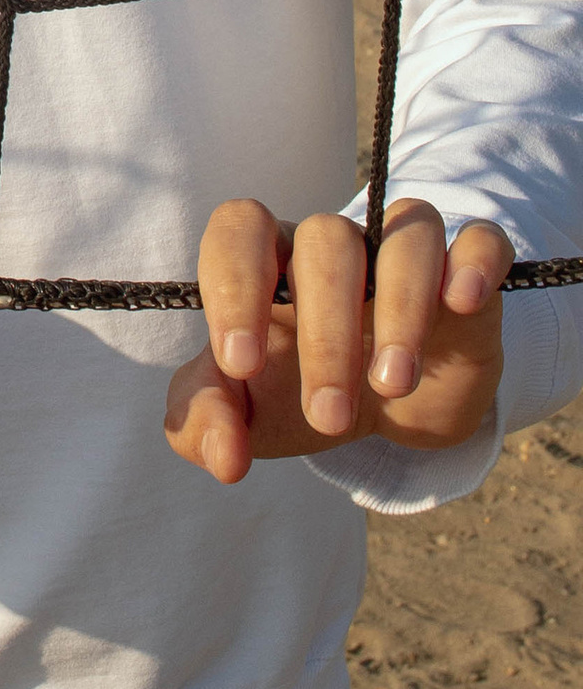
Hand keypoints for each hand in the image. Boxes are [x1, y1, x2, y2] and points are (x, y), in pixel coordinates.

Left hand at [164, 198, 513, 486]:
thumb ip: (206, 425)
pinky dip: (475, 261)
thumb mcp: (248, 414)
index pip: (239, 230)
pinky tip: (461, 301)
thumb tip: (225, 458)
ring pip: (407, 234)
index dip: (234, 285)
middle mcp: (336, 244)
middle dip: (326, 334)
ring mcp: (406, 253)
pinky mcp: (468, 276)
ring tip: (391, 384)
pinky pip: (481, 240)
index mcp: (270, 260)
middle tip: (327, 416)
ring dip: (401, 307)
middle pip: (326, 240)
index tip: (241, 364)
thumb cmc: (301, 394)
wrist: (387, 412)